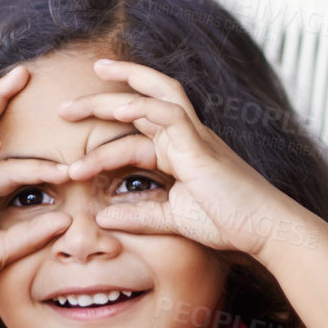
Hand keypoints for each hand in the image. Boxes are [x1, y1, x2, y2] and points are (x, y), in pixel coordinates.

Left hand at [59, 60, 307, 264]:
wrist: (265, 230)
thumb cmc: (228, 222)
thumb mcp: (173, 219)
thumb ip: (140, 216)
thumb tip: (104, 216)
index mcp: (178, 149)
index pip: (136, 125)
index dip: (103, 129)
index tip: (70, 133)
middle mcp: (184, 135)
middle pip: (139, 99)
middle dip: (100, 99)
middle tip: (62, 107)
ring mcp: (194, 135)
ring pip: (150, 97)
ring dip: (109, 100)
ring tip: (71, 110)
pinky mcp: (200, 144)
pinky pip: (169, 114)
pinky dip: (142, 107)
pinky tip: (117, 110)